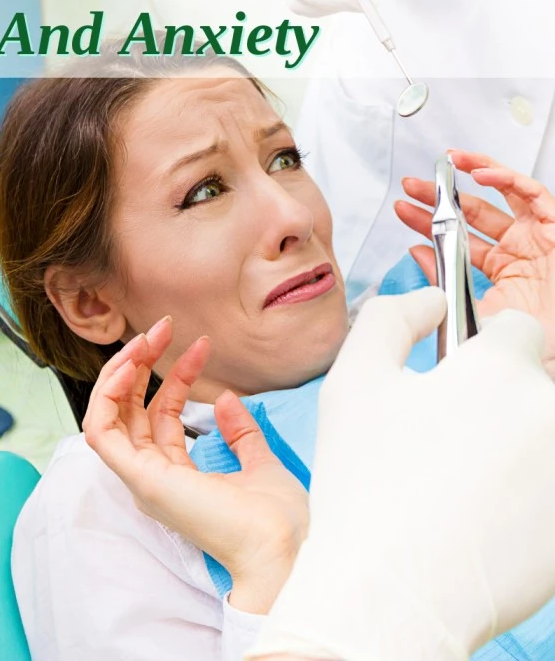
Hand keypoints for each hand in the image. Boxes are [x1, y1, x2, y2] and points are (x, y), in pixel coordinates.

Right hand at [82, 316, 309, 614]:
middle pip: (131, 410)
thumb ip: (239, 432)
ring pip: (109, 417)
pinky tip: (127, 367)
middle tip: (163, 327)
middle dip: (141, 364)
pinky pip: (102, 433)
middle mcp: (153, 476)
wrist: (283, 548)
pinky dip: (106, 397)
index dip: (175, 376)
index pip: (161, 415)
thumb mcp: (259, 462)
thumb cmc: (275, 519)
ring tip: (146, 338)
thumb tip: (223, 397)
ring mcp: (144, 478)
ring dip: (121, 372)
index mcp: (176, 475)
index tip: (202, 345)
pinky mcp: (141, 478)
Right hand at [248, 289, 554, 660]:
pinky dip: (529, 494)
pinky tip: (484, 519)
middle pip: (532, 384)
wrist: (392, 590)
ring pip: (542, 433)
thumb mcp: (353, 381)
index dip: (479, 351)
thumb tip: (431, 298)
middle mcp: (550, 410)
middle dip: (497, 401)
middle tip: (446, 443)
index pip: (515, 330)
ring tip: (463, 485)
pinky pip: (550, 484)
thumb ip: (390, 317)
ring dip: (515, 446)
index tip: (455, 382)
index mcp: (500, 369)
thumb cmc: (366, 482)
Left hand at [395, 149, 554, 378]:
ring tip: (445, 163)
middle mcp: (518, 248)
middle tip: (410, 186)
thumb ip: (447, 281)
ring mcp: (537, 235)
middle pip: (472, 214)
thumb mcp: (477, 310)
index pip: (459, 240)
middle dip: (439, 198)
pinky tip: (479, 173)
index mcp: (501, 269)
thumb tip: (417, 252)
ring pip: (502, 193)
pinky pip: (532, 193)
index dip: (430, 224)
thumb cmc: (532, 335)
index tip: (404, 211)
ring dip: (473, 173)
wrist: (551, 339)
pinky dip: (506, 179)